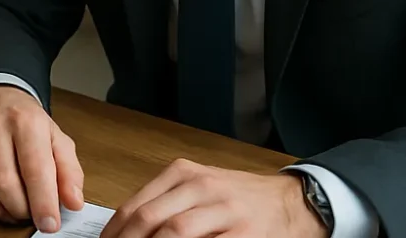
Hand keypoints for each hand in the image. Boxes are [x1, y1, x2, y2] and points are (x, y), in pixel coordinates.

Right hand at [0, 86, 84, 232]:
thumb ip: (69, 171)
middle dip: (22, 209)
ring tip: (14, 209)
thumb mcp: (56, 138)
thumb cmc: (24, 121)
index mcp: (23, 120)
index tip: (50, 223)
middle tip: (32, 213)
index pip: (34, 169)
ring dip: (1, 212)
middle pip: (5, 185)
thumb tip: (73, 202)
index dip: (43, 202)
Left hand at [100, 159, 328, 237]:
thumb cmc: (237, 198)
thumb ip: (165, 203)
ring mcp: (224, 209)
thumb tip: (125, 229)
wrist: (290, 201)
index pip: (136, 205)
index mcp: (183, 173)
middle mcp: (201, 186)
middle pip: (151, 218)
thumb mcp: (197, 189)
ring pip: (176, 232)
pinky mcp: (245, 233)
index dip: (115, 232)